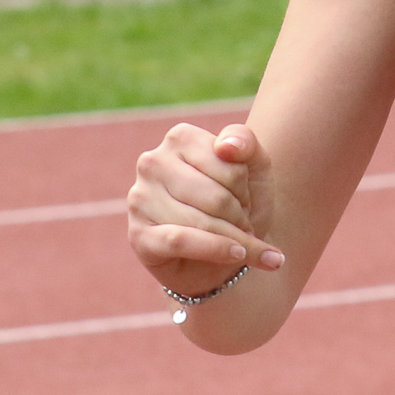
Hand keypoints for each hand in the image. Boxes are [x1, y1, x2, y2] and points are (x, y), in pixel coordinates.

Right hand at [127, 122, 284, 294]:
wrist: (230, 252)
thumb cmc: (239, 203)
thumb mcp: (255, 165)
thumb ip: (245, 141)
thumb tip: (226, 147)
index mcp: (179, 139)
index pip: (229, 164)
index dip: (245, 188)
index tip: (245, 196)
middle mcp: (152, 163)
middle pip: (217, 196)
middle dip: (239, 217)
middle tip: (243, 224)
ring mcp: (140, 199)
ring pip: (202, 221)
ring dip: (234, 238)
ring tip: (240, 242)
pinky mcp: (138, 235)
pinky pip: (181, 241)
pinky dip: (216, 250)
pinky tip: (238, 255)